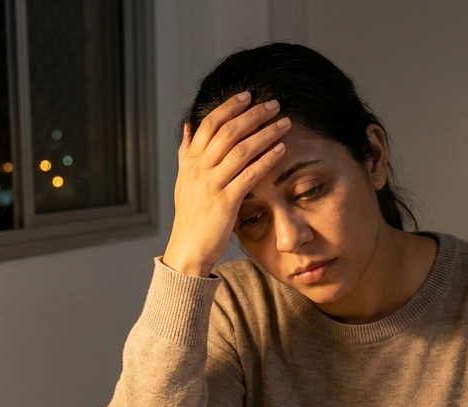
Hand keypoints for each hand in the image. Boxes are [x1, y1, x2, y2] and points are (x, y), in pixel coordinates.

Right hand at [161, 92, 292, 276]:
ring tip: (284, 122)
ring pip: (241, 150)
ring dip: (265, 133)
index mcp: (190, 160)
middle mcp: (199, 169)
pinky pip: (249, 175)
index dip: (230, 106)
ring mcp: (211, 185)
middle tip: (274, 104)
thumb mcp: (183, 180)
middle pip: (228, 131)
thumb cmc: (190, 216)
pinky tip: (281, 150)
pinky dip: (266, 160)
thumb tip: (188, 126)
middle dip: (253, 115)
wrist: (187, 249)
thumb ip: (186, 152)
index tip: (248, 95)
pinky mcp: (226, 202)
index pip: (210, 123)